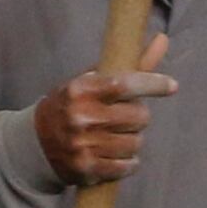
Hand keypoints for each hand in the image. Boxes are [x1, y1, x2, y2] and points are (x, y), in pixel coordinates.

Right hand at [30, 34, 173, 184]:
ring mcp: (84, 144)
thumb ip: (131, 64)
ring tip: (112, 136)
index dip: (153, 84)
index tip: (171, 85)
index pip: (125, 84)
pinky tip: (111, 154)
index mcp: (80, 89)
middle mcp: (81, 116)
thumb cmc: (72, 105)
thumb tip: (163, 39)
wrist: (35, 143)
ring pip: (137, 142)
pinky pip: (129, 165)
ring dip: (132, 140)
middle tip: (122, 116)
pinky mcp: (87, 168)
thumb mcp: (92, 81)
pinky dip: (127, 161)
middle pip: (140, 116)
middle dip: (138, 116)